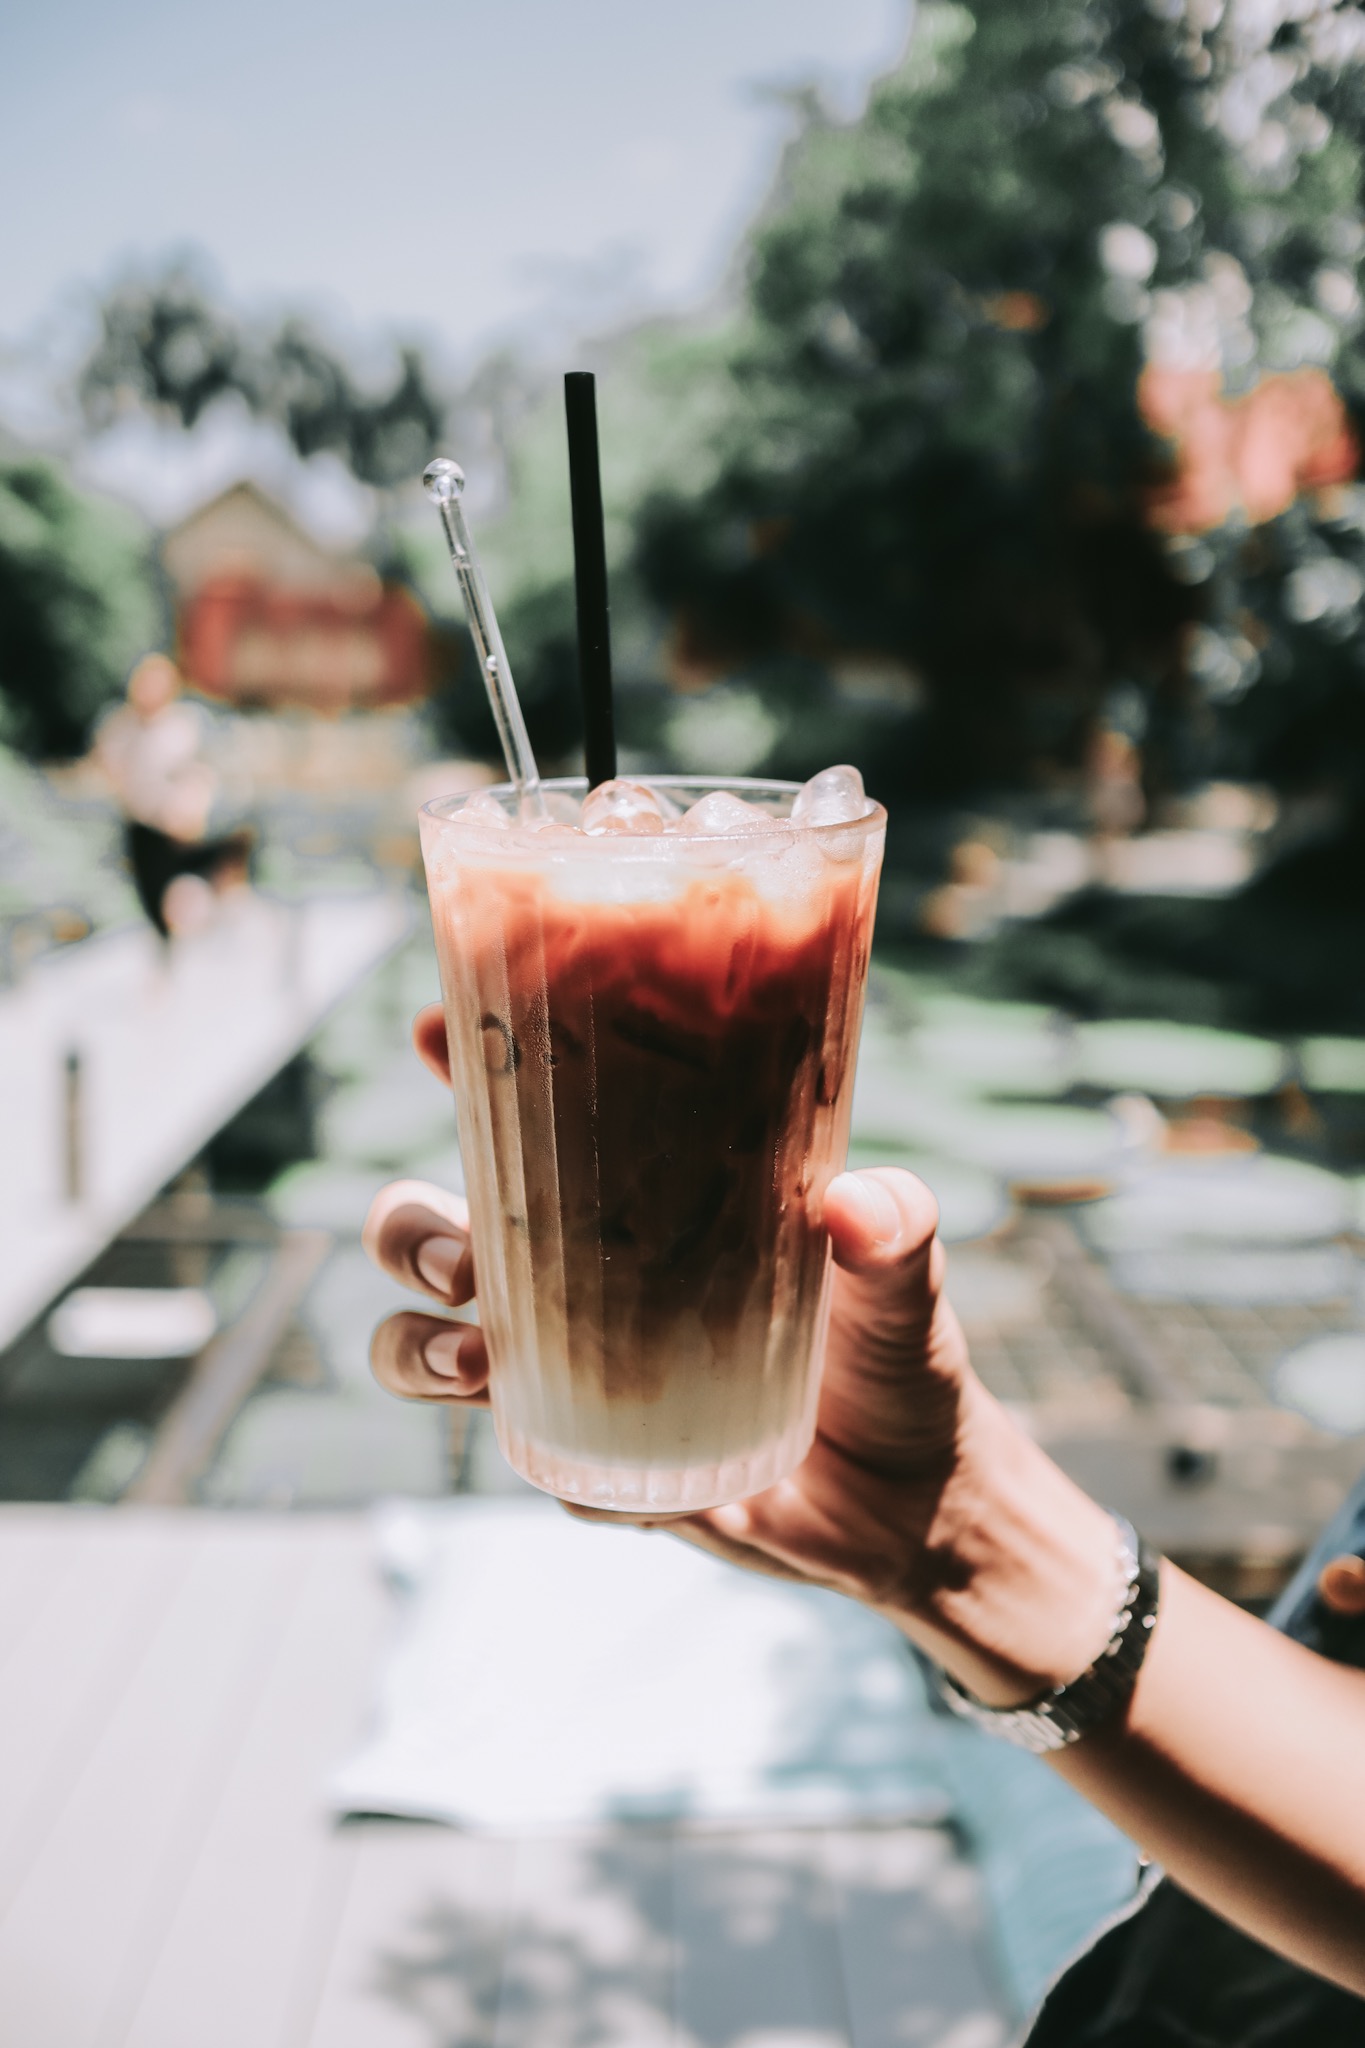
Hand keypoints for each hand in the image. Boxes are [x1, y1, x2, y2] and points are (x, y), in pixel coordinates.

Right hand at [366, 1005, 1119, 1704]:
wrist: (908, 1503)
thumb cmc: (897, 1358)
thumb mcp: (902, 1282)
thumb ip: (895, 1230)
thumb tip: (854, 1202)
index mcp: (633, 1201)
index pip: (525, 1118)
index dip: (462, 1068)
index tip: (431, 1031)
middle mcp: (577, 1276)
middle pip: (429, 1228)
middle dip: (409, 1234)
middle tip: (464, 1264)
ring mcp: (570, 1373)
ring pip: (426, 1344)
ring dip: (415, 1349)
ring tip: (469, 1364)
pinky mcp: (594, 1466)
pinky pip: (531, 1462)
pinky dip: (551, 1469)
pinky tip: (605, 1481)